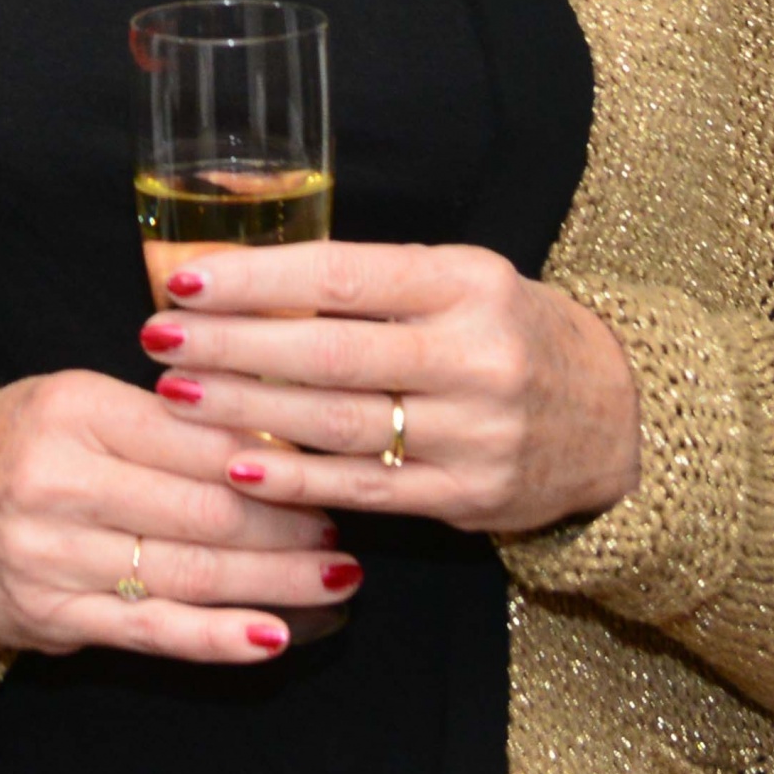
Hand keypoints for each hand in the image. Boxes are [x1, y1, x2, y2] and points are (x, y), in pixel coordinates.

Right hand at [0, 371, 357, 663]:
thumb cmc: (7, 446)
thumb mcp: (69, 401)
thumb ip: (158, 419)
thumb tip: (272, 437)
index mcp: (75, 408)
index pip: (198, 433)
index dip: (272, 455)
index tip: (327, 465)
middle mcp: (60, 479)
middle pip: (204, 506)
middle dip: (288, 523)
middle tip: (347, 528)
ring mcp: (52, 555)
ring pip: (188, 572)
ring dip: (275, 582)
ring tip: (336, 582)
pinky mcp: (49, 618)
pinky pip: (150, 630)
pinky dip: (216, 636)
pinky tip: (272, 636)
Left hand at [145, 242, 639, 537]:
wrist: (613, 416)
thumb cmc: (505, 331)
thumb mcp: (457, 280)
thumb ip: (368, 283)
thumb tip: (240, 279)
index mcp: (466, 283)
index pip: (342, 275)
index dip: (257, 280)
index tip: (186, 281)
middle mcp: (476, 356)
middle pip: (329, 353)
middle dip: (232, 347)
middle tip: (160, 340)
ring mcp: (476, 433)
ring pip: (338, 423)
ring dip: (246, 411)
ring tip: (179, 394)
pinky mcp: (470, 498)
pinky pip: (365, 489)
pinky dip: (295, 479)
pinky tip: (236, 466)